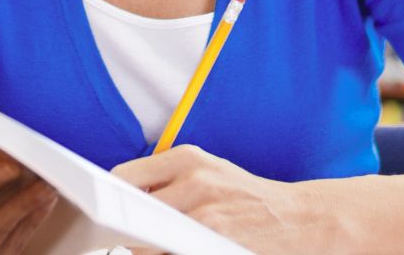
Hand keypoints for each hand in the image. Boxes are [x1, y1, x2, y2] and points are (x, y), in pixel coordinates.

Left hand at [113, 145, 325, 253]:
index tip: (99, 211)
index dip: (108, 199)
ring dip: (143, 248)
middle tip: (120, 238)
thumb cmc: (248, 198)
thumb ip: (169, 180)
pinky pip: (173, 252)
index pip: (124, 176)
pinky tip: (169, 252)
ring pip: (149, 238)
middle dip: (124, 228)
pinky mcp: (218, 238)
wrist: (304, 217)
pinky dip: (164, 254)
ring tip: (146, 247)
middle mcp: (195, 179)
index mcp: (188, 157)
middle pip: (133, 210)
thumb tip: (120, 200)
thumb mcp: (210, 173)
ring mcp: (207, 211)